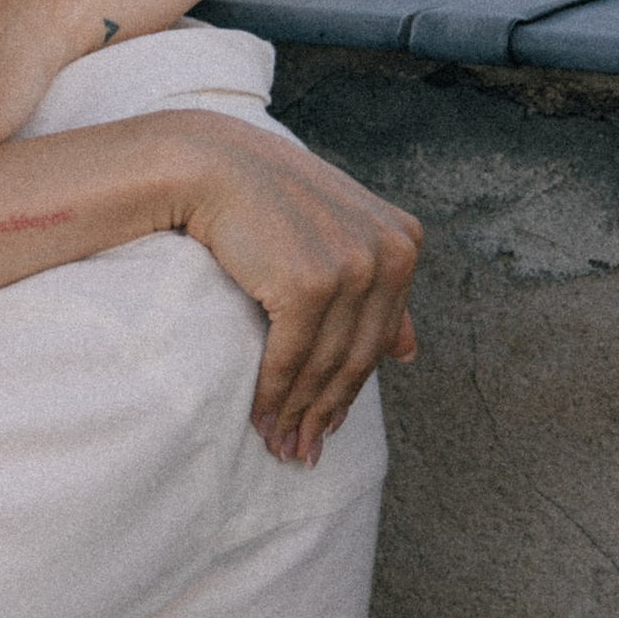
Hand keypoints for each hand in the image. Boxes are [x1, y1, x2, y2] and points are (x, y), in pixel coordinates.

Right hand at [164, 120, 419, 461]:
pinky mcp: (311, 284)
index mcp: (404, 241)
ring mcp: (353, 268)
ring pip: (326, 365)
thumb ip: (379, 286)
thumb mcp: (337, 233)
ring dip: (299, 414)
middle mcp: (389, 253)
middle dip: (327, 413)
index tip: (328, 424)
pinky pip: (292, 357)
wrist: (210, 165)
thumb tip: (409, 353)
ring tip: (279, 445)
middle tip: (303, 452)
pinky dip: (274, 395)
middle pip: (358, 358)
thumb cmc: (266, 198)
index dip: (351, 388)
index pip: (379, 335)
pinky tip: (260, 418)